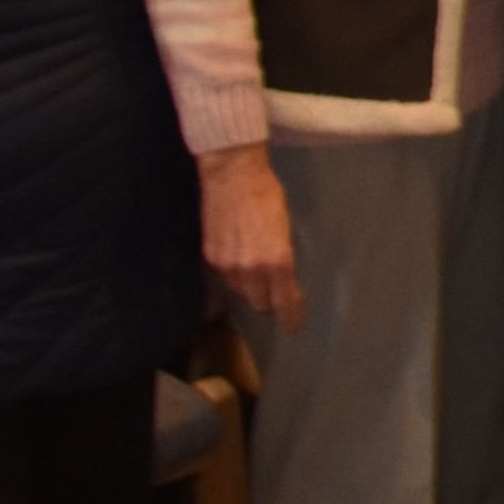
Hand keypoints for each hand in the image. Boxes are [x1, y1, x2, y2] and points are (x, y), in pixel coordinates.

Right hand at [199, 143, 301, 329]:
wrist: (232, 175)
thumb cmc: (267, 195)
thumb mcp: (285, 227)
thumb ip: (283, 255)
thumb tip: (282, 276)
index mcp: (277, 259)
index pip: (284, 301)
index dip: (290, 317)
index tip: (293, 328)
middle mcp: (251, 268)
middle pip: (260, 302)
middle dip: (269, 300)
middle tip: (275, 290)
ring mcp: (227, 265)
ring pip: (241, 291)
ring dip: (250, 287)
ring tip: (256, 271)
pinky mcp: (210, 257)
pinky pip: (224, 278)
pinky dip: (233, 275)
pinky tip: (239, 261)